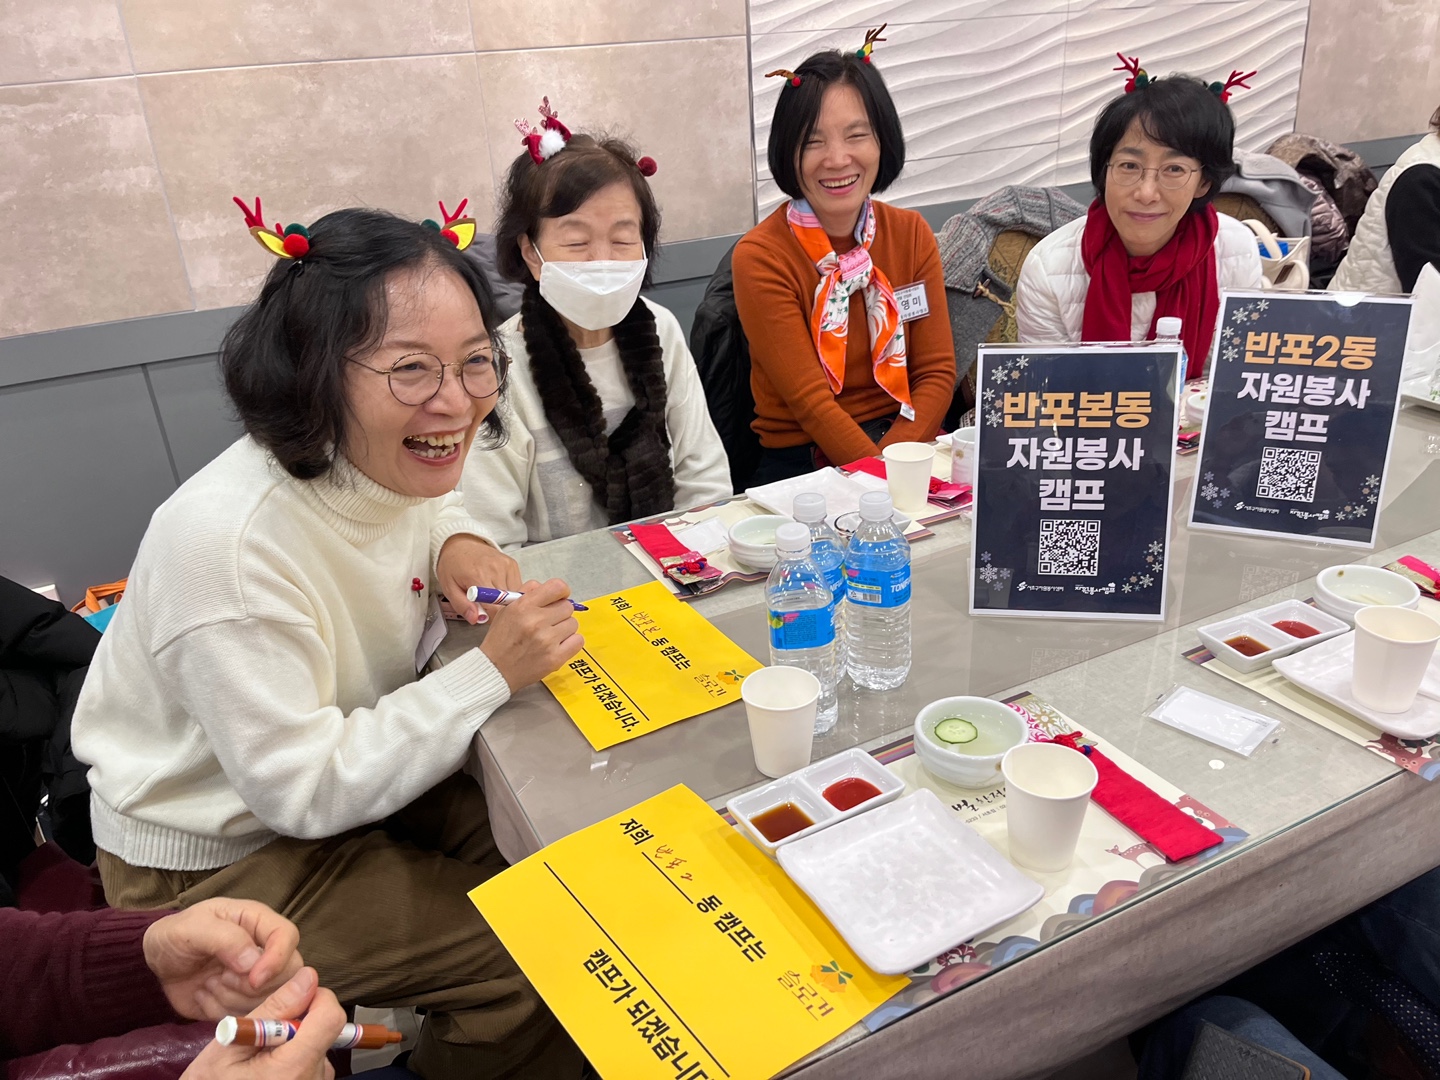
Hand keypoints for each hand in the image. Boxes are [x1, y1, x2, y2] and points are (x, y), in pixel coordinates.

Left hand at [144, 898, 302, 1020]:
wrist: (158, 962)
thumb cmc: (176, 935)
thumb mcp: (191, 929)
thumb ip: (225, 939)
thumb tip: (253, 962)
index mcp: (257, 922)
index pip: (287, 937)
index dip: (277, 959)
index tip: (254, 978)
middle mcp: (264, 948)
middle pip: (288, 973)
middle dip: (251, 986)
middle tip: (220, 979)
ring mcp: (257, 977)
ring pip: (269, 999)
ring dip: (232, 999)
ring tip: (207, 984)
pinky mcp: (244, 1001)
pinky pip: (248, 1016)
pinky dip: (223, 1012)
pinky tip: (205, 996)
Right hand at [181, 967, 342, 1079]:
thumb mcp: (230, 1043)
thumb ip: (273, 1009)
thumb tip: (308, 978)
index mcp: (292, 1069)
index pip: (331, 1017)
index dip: (316, 998)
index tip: (293, 997)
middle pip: (325, 1031)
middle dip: (298, 1023)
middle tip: (263, 1036)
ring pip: (319, 1046)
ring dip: (295, 1043)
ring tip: (260, 1057)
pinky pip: (314, 1064)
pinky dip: (296, 1060)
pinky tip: (268, 1070)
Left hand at [437, 534, 521, 624]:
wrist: (461, 544)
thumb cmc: (453, 565)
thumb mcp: (449, 588)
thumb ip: (462, 605)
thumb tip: (477, 619)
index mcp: (477, 576)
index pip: (495, 606)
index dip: (491, 616)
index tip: (485, 615)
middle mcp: (495, 569)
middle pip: (507, 602)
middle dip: (498, 608)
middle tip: (485, 605)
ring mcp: (506, 565)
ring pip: (515, 595)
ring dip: (505, 600)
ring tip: (491, 594)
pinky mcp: (513, 564)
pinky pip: (517, 586)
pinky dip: (509, 590)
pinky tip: (497, 586)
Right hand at [480, 578, 583, 691]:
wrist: (495, 670)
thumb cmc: (501, 640)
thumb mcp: (507, 609)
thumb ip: (528, 593)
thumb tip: (549, 588)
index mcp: (523, 606)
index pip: (557, 587)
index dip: (561, 592)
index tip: (558, 598)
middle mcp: (536, 621)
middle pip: (567, 607)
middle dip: (560, 612)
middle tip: (550, 621)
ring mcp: (547, 640)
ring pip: (573, 624)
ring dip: (565, 628)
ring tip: (551, 635)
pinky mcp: (555, 658)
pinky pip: (578, 641)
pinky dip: (571, 642)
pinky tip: (558, 645)